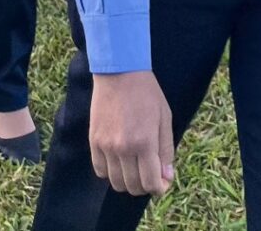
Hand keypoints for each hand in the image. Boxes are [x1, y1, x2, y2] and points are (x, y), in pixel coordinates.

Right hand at [90, 72, 173, 197]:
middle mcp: (124, 148)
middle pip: (133, 187)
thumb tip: (167, 177)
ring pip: (116, 183)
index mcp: (145, 142)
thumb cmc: (146, 93)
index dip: (158, 188)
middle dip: (144, 185)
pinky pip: (100, 171)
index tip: (161, 182)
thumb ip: (166, 149)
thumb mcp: (164, 118)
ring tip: (134, 167)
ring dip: (127, 181)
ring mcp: (106, 146)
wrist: (119, 72)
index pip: (150, 183)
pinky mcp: (94, 141)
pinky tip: (118, 160)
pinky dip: (110, 172)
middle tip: (149, 173)